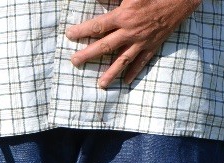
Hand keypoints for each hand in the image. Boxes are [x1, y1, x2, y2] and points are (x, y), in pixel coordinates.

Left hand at [66, 0, 200, 88]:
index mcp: (124, 16)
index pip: (98, 26)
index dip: (82, 31)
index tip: (69, 35)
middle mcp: (131, 32)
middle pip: (105, 46)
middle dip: (88, 55)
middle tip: (74, 62)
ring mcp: (142, 41)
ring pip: (123, 60)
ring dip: (110, 73)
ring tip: (100, 85)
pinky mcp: (153, 46)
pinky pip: (142, 62)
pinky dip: (134, 72)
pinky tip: (126, 81)